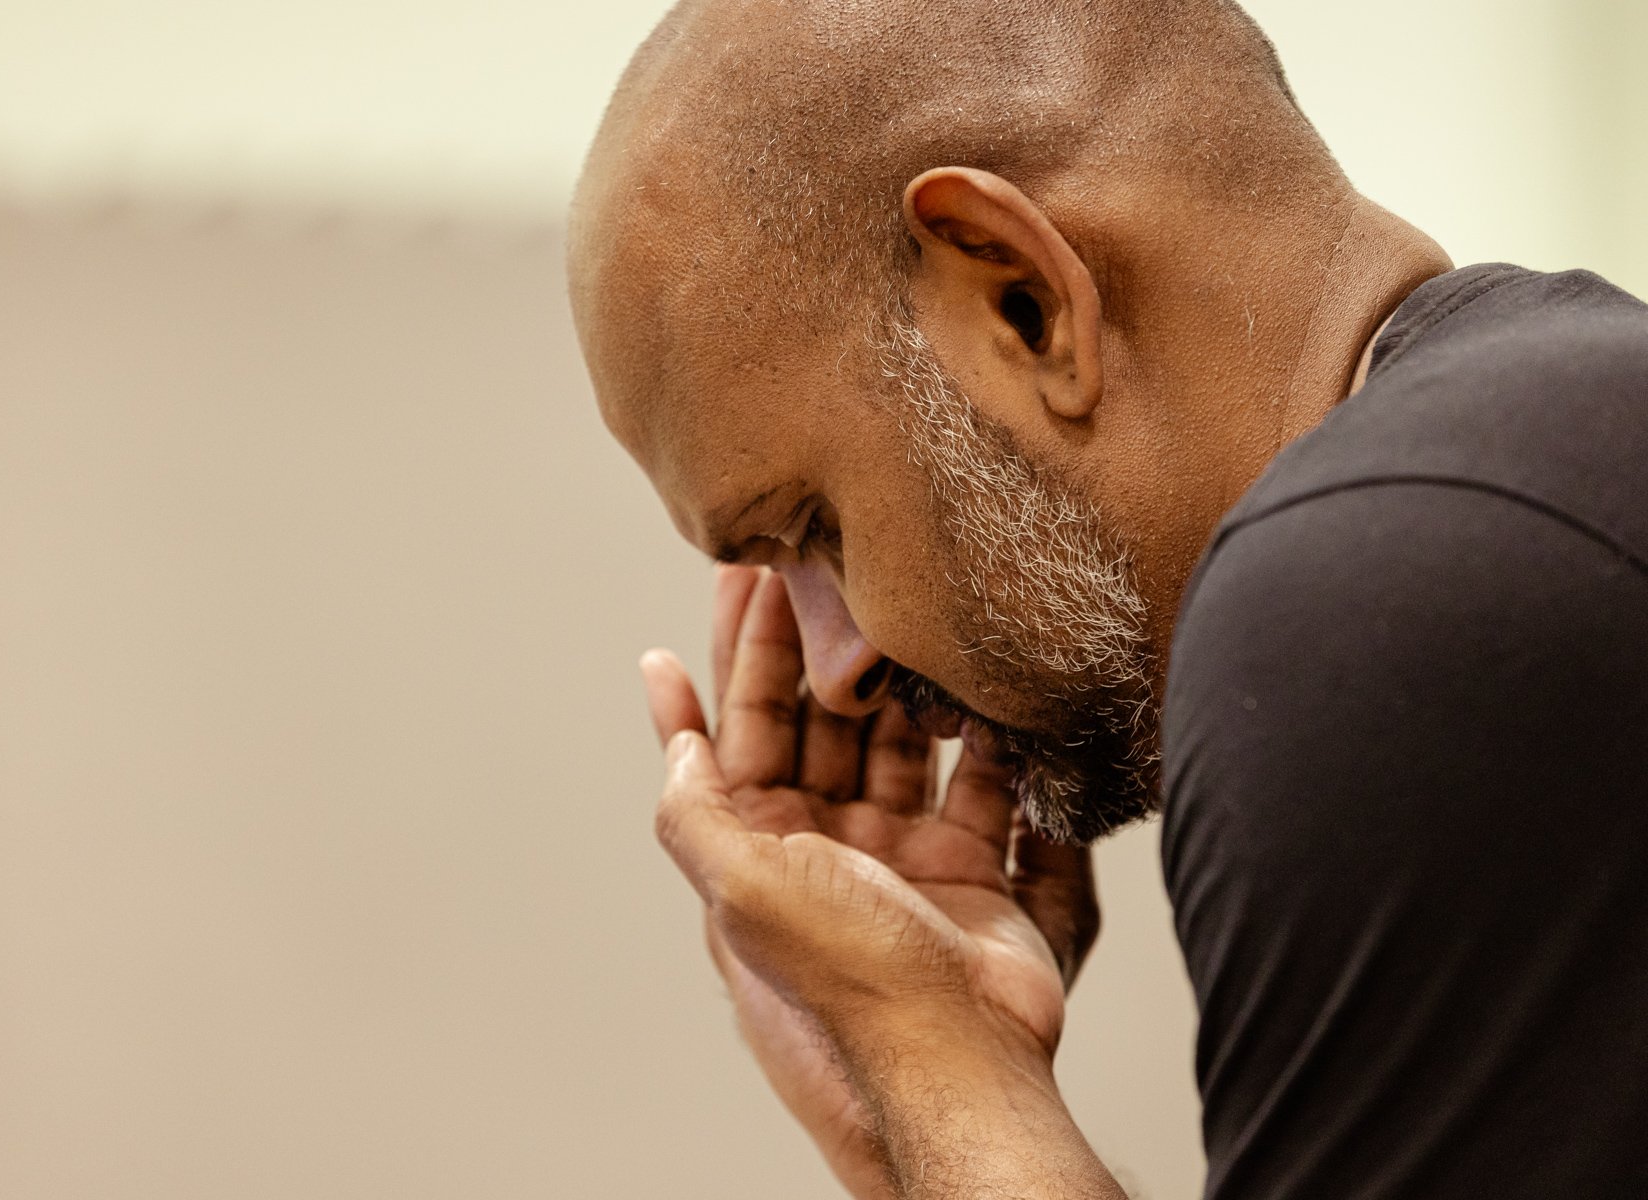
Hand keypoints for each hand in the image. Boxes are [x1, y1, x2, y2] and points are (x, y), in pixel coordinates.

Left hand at [641, 568, 1100, 1197]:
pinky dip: (980, 734)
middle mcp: (824, 848)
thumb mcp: (738, 887)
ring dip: (898, 679)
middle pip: (819, 720)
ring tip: (904, 606)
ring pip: (897, 740)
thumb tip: (672, 735)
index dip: (737, 651)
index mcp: (757, 850)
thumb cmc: (843, 977)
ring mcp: (898, 856)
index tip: (742, 575)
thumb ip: (693, 810)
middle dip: (819, 643)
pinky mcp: (968, 867)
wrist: (958, 1056)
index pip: (738, 727)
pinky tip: (977, 682)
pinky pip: (976, 781)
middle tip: (830, 561)